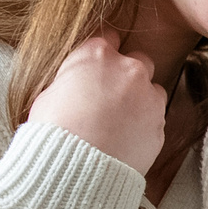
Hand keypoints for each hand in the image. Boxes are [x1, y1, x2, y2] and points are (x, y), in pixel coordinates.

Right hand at [29, 30, 167, 173]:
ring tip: (120, 123)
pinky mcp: (160, 126)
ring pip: (152, 90)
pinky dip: (145, 126)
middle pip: (137, 61)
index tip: (98, 68)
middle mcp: (129, 69)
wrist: (76, 170)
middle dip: (127, 75)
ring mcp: (148, 97)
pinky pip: (156, 119)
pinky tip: (127, 140)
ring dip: (141, 100)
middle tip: (110, 98)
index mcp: (96, 55)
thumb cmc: (53, 133)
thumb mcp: (48, 95)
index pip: (107, 38)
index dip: (102, 56)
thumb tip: (75, 85)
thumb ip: (71, 81)